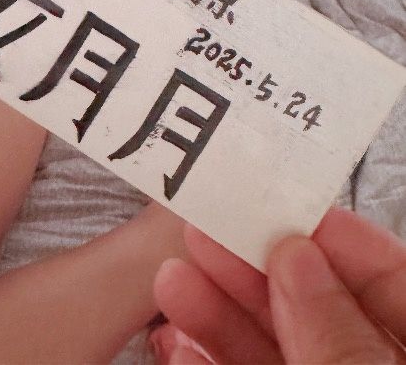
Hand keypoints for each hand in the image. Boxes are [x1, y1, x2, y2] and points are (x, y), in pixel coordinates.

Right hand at [150, 208, 405, 364]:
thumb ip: (337, 340)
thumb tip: (297, 261)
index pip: (395, 285)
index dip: (344, 241)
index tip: (288, 206)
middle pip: (319, 312)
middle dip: (258, 272)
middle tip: (209, 231)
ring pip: (276, 351)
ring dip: (218, 316)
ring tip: (172, 280)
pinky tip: (179, 345)